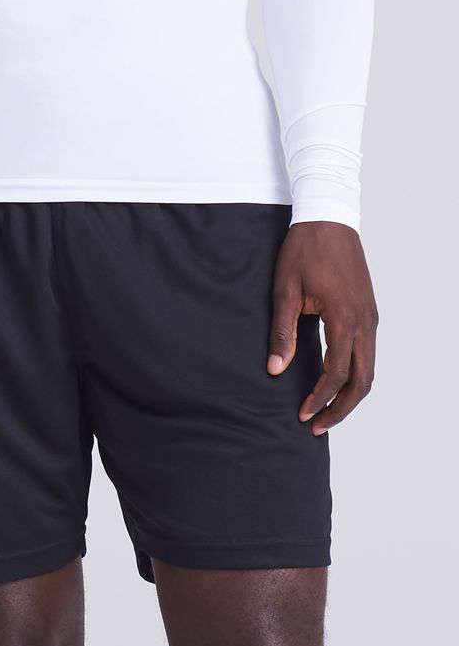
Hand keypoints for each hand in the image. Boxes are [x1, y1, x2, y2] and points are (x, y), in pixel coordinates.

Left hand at [267, 222, 377, 435]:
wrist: (328, 218)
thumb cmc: (304, 251)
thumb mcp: (285, 292)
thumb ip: (282, 333)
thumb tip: (275, 369)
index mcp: (345, 318)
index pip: (337, 373)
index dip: (320, 398)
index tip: (303, 416)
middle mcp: (365, 321)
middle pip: (363, 380)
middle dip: (342, 408)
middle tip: (318, 426)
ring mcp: (370, 316)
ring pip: (369, 368)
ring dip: (350, 393)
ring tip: (327, 411)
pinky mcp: (368, 311)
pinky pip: (368, 352)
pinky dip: (355, 374)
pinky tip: (335, 382)